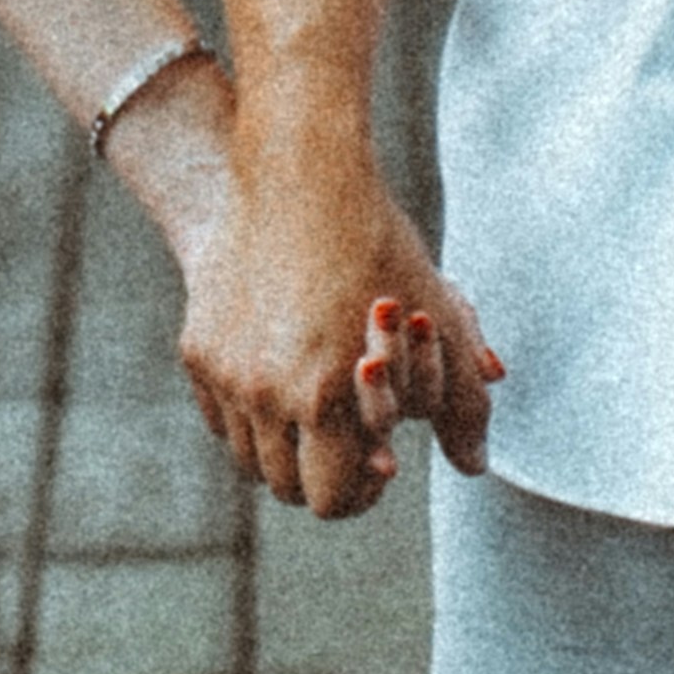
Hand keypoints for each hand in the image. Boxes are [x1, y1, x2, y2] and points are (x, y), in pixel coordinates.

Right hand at [179, 111, 500, 516]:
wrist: (299, 174)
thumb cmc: (376, 244)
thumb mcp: (434, 318)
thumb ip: (463, 404)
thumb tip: (475, 466)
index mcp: (322, 395)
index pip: (331, 498)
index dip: (361, 492)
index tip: (382, 465)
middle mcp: (263, 393)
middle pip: (287, 487)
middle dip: (324, 475)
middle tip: (352, 447)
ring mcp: (224, 374)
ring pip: (249, 457)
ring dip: (285, 450)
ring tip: (319, 415)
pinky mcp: (197, 350)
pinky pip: (222, 416)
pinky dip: (251, 417)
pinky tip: (285, 384)